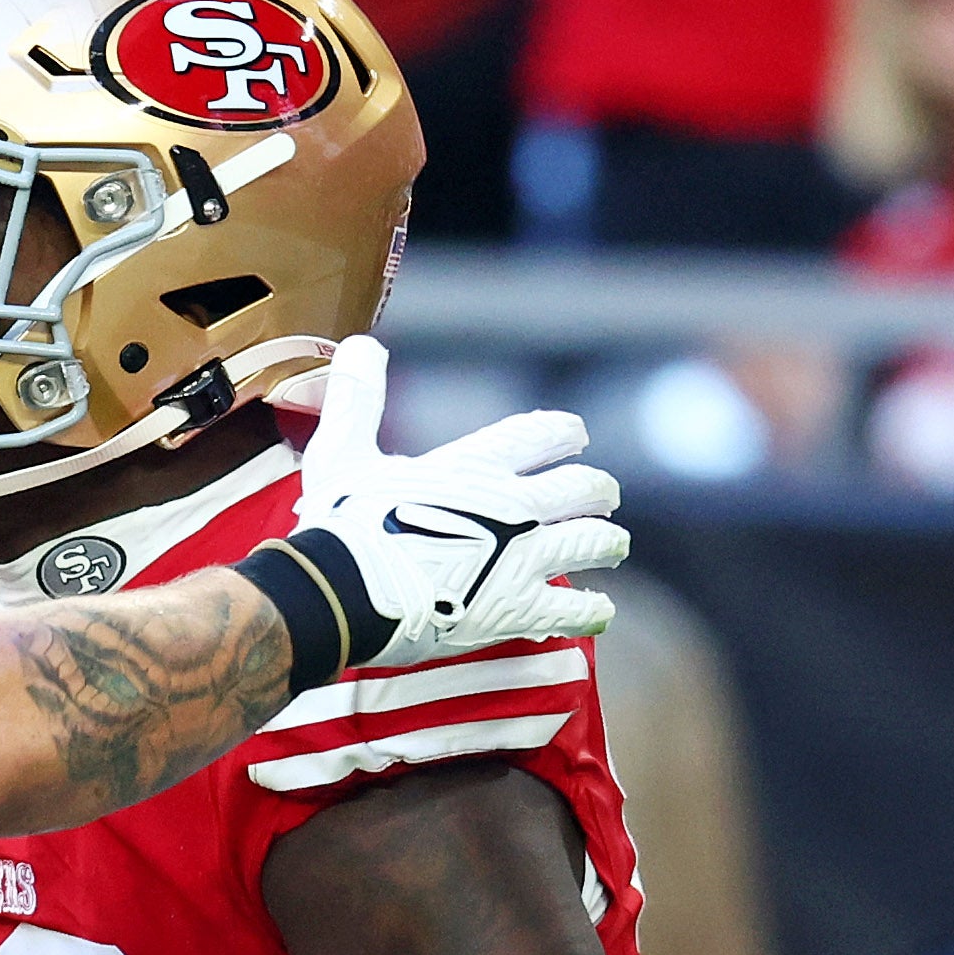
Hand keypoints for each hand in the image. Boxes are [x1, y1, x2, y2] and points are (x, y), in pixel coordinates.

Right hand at [286, 337, 623, 670]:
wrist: (341, 592)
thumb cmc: (340, 525)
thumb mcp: (342, 452)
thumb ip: (358, 399)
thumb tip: (359, 345)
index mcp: (474, 466)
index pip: (537, 435)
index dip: (563, 433)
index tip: (576, 435)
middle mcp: (512, 507)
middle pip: (579, 489)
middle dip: (596, 490)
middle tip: (604, 495)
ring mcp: (520, 560)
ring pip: (588, 544)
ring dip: (605, 544)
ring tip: (612, 546)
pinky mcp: (516, 609)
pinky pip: (572, 609)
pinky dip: (590, 609)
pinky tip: (599, 608)